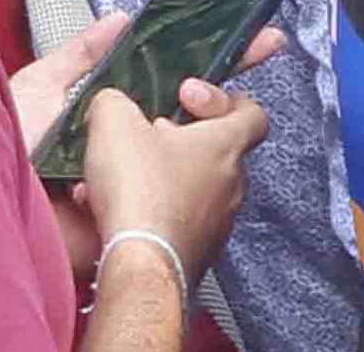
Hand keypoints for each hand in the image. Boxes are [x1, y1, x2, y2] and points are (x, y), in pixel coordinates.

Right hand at [74, 54, 276, 286]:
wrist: (141, 267)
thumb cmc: (141, 194)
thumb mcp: (114, 122)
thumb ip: (115, 101)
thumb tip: (111, 105)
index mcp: (226, 146)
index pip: (252, 113)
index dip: (223, 99)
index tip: (189, 96)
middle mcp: (232, 186)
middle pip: (217, 152)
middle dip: (180, 140)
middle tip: (149, 136)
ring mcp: (218, 224)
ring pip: (194, 189)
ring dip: (162, 178)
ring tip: (123, 178)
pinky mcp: (197, 254)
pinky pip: (178, 223)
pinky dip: (152, 213)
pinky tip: (116, 212)